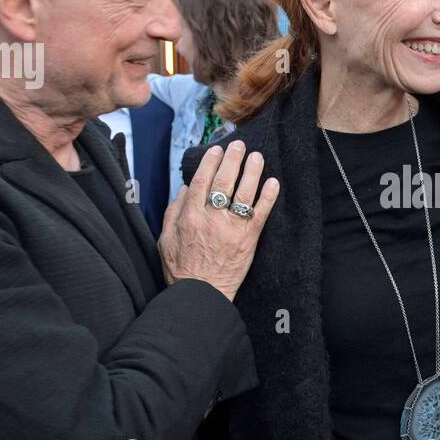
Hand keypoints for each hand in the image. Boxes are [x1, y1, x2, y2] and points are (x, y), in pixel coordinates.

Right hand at [159, 141, 279, 300]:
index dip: (210, 163)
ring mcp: (231, 228)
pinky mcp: (248, 239)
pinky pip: (260, 214)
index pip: (202, 181)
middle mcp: (211, 218)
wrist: (201, 294)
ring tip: (257, 157)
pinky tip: (273, 183)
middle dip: (232, 160)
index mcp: (190, 216)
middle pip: (223, 182)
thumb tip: (186, 188)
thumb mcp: (165, 238)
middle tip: (240, 145)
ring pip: (243, 194)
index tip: (217, 150)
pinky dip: (268, 197)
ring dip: (252, 172)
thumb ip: (174, 211)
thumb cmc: (181, 268)